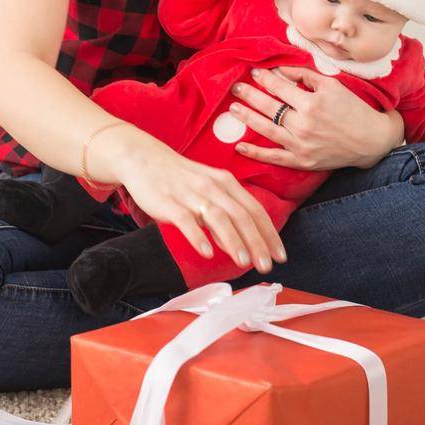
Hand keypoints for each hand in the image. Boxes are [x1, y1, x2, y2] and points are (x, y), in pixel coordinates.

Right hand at [96, 124, 285, 272]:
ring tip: (243, 262)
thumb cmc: (180, 179)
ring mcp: (190, 194)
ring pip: (217, 217)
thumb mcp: (208, 192)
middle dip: (256, 242)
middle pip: (240, 216)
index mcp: (226, 182)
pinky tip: (207, 252)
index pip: (254, 210)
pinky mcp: (169, 202)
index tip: (280, 255)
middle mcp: (212, 186)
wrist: (144, 159)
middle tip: (266, 266)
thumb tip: (238, 246)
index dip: (269, 234)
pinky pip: (186, 221)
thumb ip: (224, 218)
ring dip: (232, 240)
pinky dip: (198, 236)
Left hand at [229, 66, 404, 171]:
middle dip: (249, 95)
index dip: (264, 79)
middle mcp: (303, 124)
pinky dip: (256, 153)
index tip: (253, 72)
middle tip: (235, 88)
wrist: (371, 140)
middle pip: (268, 107)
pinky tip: (240, 146)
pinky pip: (274, 157)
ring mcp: (301, 145)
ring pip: (266, 130)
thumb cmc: (353, 109)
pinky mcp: (302, 161)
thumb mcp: (332, 85)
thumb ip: (305, 76)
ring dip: (247, 118)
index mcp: (311, 103)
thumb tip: (280, 70)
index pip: (279, 88)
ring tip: (233, 109)